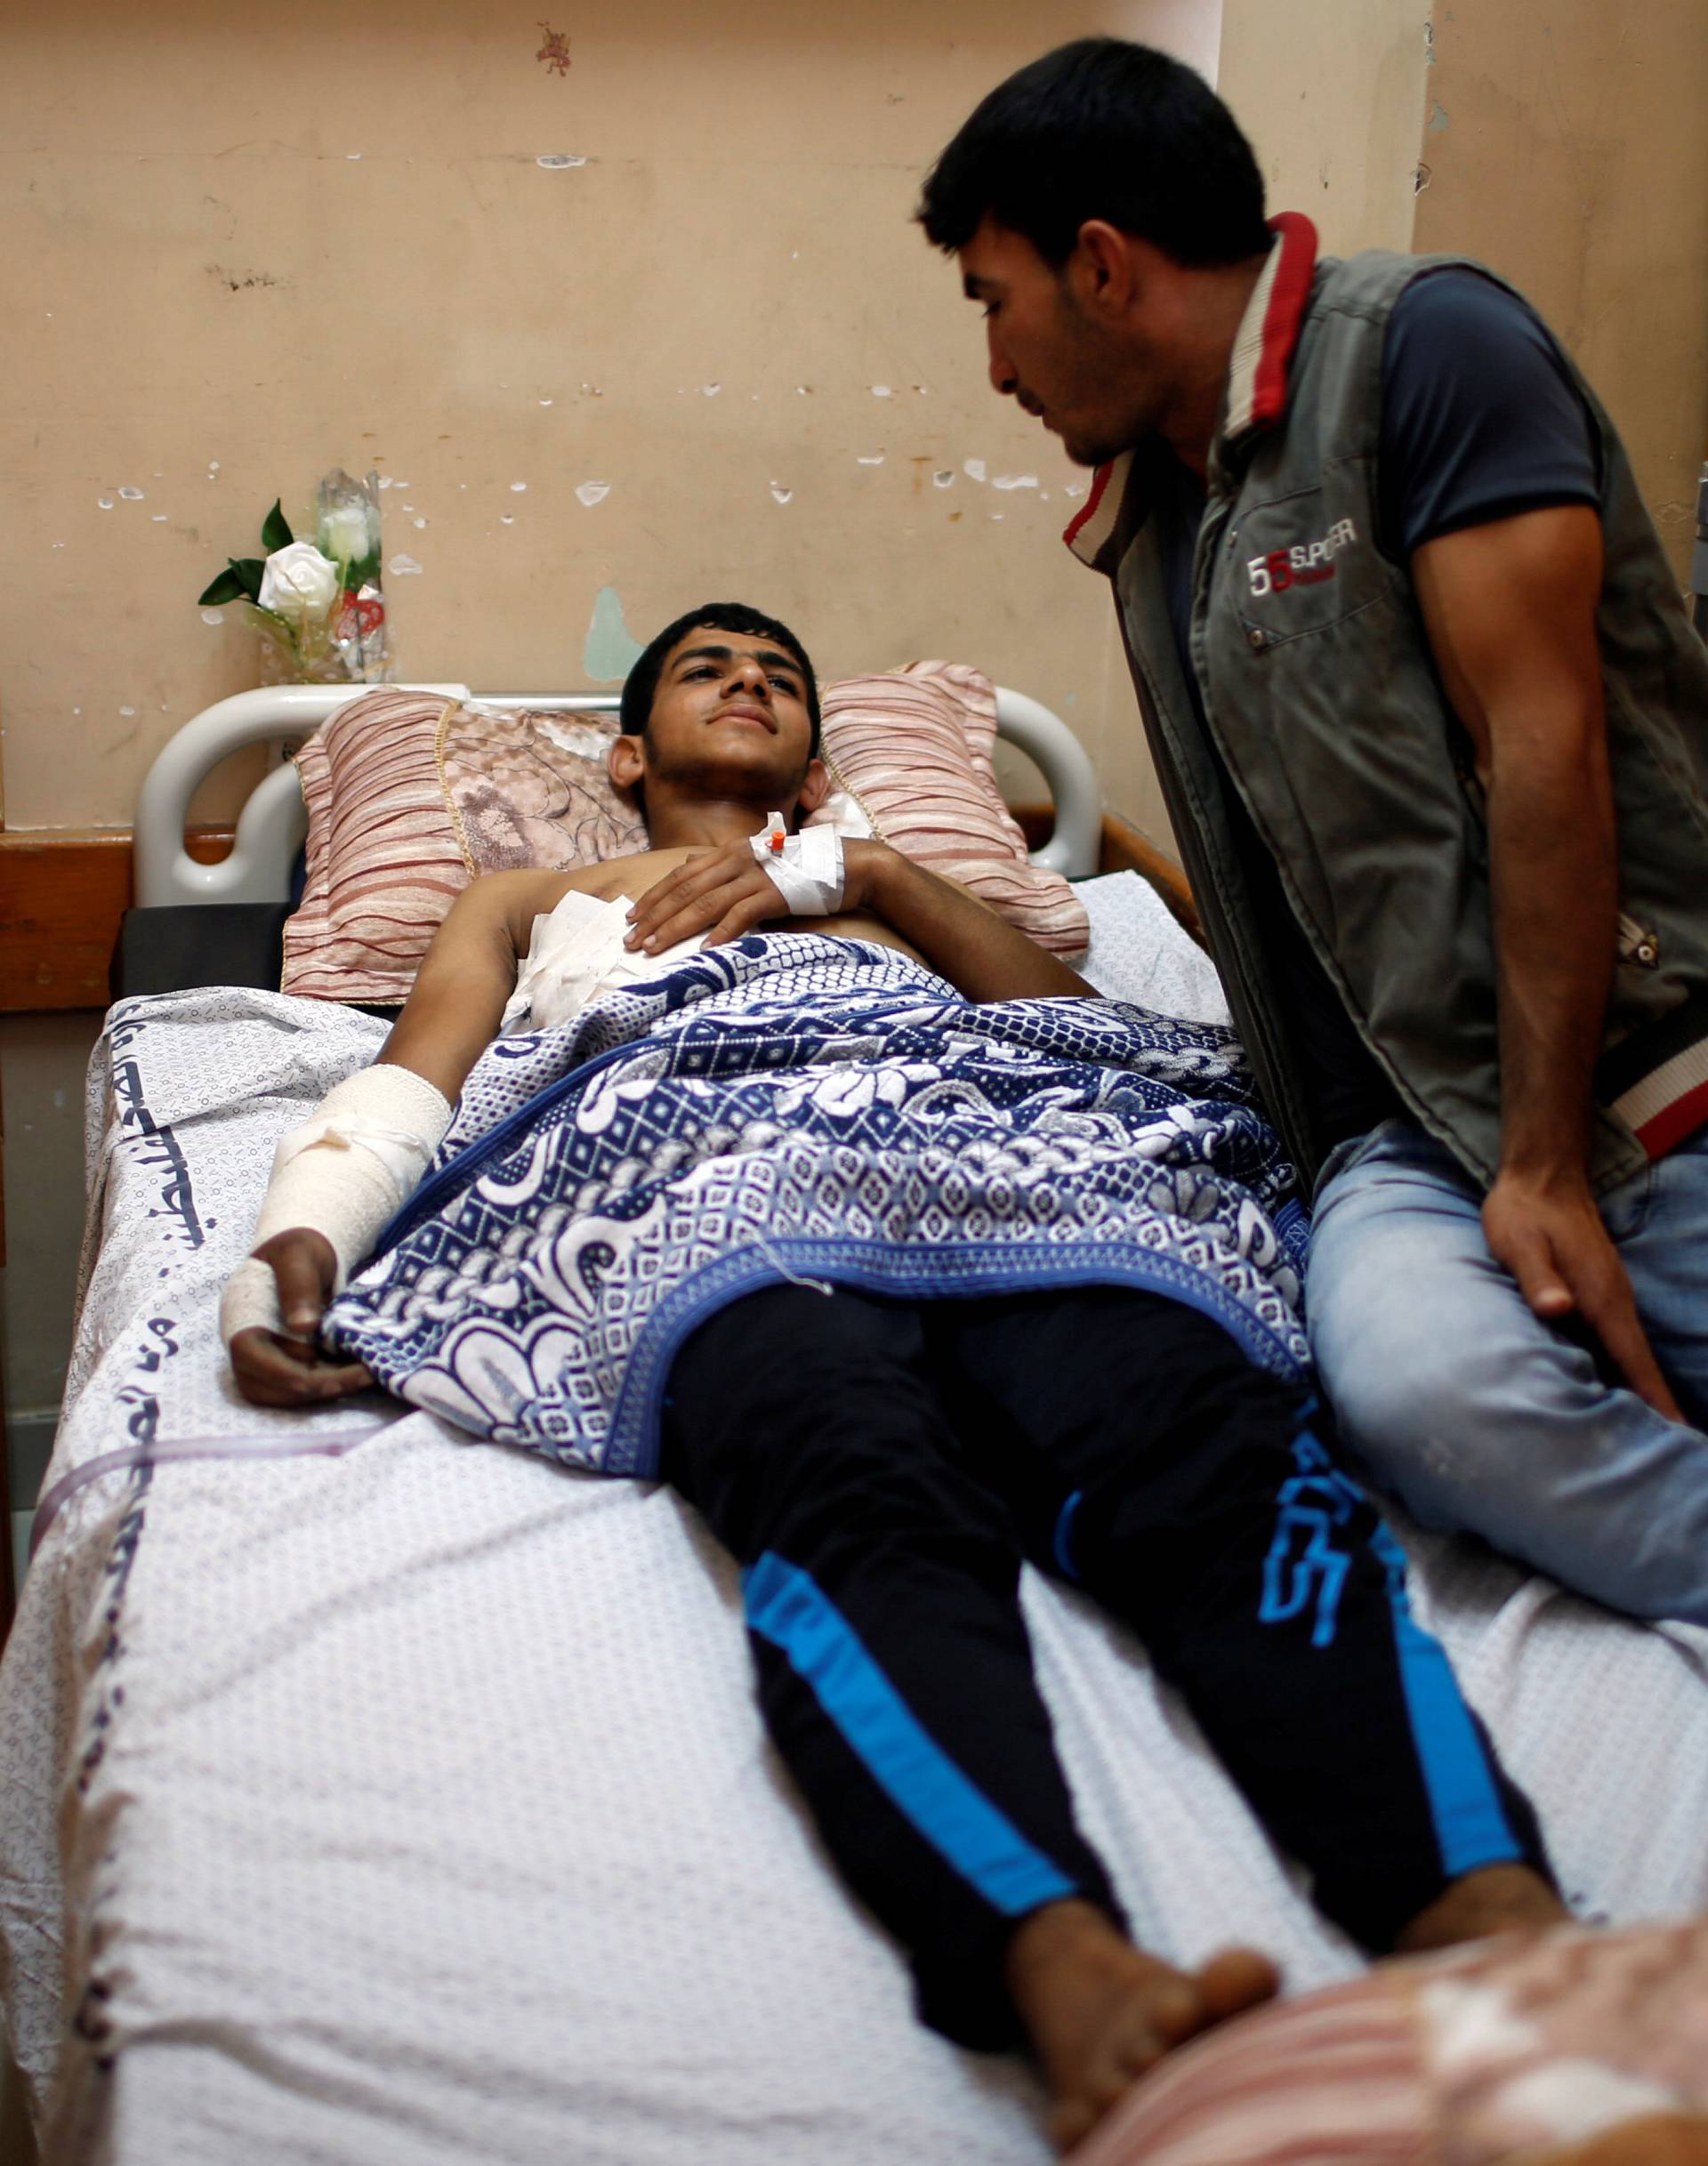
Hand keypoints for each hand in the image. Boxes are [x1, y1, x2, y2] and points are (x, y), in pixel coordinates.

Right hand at [227, 1227, 373, 1406]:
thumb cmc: (298, 1248)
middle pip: (268, 1386)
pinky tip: (357, 1373)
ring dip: (325, 1390)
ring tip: (365, 1374)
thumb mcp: (299, 1255)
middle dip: (317, 1387)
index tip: (334, 1375)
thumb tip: (302, 1327)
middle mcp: (245, 1346)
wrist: (303, 1252)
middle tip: (364, 1374)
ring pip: (284, 1395)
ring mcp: (261, 1359)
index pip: (250, 1358)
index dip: (289, 1373)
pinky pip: (298, 1388)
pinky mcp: (283, 1366)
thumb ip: (299, 1285)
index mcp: (240, 1317)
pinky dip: (327, 1386)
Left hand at [624, 838, 876, 954]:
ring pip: (705, 903)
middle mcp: (737, 859)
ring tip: (654, 948)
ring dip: (676, 927)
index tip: (631, 918)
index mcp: (729, 851)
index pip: (681, 876)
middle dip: (655, 916)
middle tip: (631, 941)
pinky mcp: (776, 893)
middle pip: (685, 890)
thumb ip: (720, 863)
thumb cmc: (803, 867)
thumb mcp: (756, 859)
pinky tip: (704, 950)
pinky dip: (721, 932)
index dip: (654, 897)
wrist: (850, 865)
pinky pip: (741, 915)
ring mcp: (756, 875)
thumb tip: (687, 863)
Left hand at [1482, 1170, 1681, 1418]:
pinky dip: (1622, 1367)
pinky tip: (1615, 1389)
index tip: (1677, 1432)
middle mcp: (1613, 1301)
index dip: (1653, 1396)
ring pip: (1628, 1354)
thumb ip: (1538, 1279)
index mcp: (1600, 1296)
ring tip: (1646, 1434)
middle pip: (1638, 1364)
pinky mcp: (1597, 1293)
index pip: (1633, 1357)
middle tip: (1667, 1452)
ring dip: (1639, 1389)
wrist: (1540, 1177)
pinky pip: (1615, 1341)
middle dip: (1654, 1405)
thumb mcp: (1520, 1245)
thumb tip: (1557, 1308)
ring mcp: (1608, 1296)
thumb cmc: (1523, 1215)